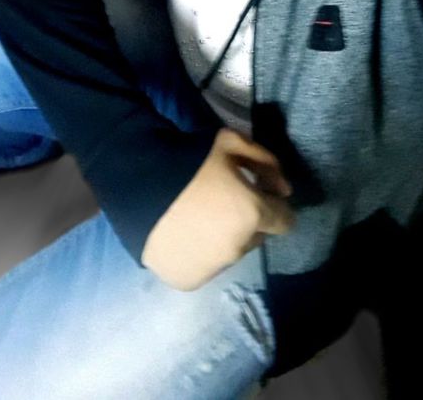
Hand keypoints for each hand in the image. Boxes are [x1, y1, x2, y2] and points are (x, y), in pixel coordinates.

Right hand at [141, 127, 295, 290]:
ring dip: (223, 239)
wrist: (136, 183)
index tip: (256, 195)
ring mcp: (213, 268)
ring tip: (197, 219)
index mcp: (252, 213)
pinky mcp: (188, 280)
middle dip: (246, 222)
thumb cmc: (188, 159)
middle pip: (256, 238)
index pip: (285, 221)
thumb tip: (285, 189)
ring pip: (230, 254)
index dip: (273, 206)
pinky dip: (199, 255)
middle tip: (221, 204)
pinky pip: (205, 268)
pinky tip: (182, 234)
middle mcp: (238, 247)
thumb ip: (267, 163)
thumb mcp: (231, 142)